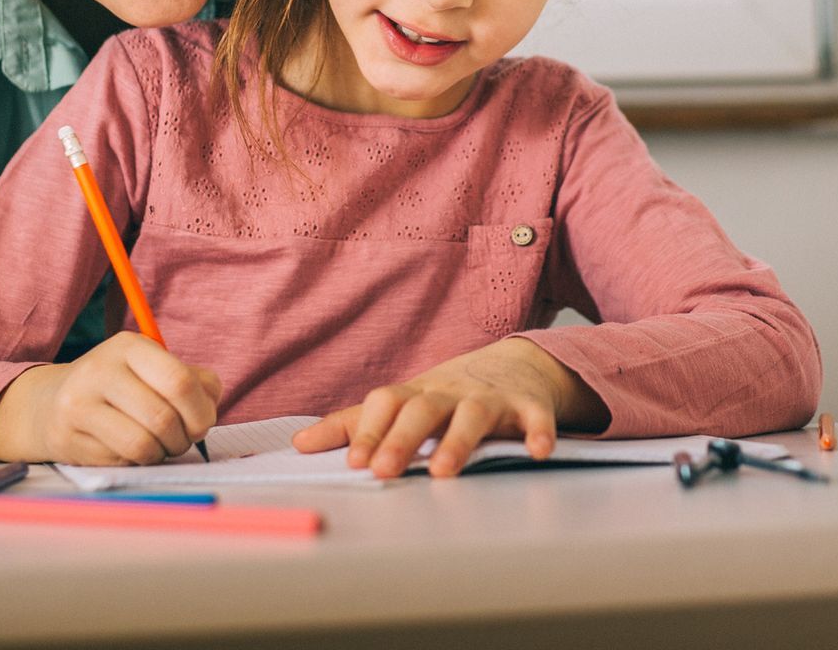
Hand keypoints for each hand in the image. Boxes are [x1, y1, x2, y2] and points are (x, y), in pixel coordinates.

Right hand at [0, 331, 219, 464]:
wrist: (50, 405)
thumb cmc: (120, 388)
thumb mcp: (154, 369)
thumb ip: (193, 381)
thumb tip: (209, 403)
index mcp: (128, 346)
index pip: (179, 381)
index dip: (201, 410)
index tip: (203, 424)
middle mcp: (100, 370)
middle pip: (162, 417)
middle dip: (183, 438)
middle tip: (183, 440)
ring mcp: (79, 404)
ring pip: (142, 444)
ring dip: (162, 453)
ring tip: (160, 445)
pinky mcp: (68, 437)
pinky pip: (121, 460)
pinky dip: (137, 461)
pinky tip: (130, 449)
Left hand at [292, 339, 606, 478]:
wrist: (516, 364)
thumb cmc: (447, 394)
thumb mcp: (401, 403)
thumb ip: (352, 425)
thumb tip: (298, 443)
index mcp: (416, 393)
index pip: (386, 403)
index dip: (368, 431)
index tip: (354, 464)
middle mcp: (450, 392)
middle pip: (422, 409)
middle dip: (402, 439)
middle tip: (382, 472)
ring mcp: (490, 397)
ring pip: (474, 415)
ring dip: (458, 441)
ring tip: (443, 473)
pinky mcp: (529, 406)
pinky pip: (535, 417)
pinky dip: (538, 432)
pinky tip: (538, 452)